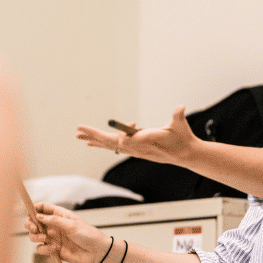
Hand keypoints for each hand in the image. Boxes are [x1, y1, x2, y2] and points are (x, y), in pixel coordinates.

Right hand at [25, 203, 111, 262]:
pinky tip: (52, 249)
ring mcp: (52, 238)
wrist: (97, 252)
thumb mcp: (72, 224)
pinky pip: (41, 249)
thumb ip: (54, 220)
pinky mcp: (53, 250)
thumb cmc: (88, 234)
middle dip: (30, 224)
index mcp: (59, 215)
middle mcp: (53, 226)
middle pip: (34, 222)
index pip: (43, 208)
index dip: (34, 209)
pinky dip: (43, 249)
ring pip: (35, 236)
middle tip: (35, 228)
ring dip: (35, 237)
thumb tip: (38, 216)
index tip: (29, 213)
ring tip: (44, 239)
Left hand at [77, 106, 197, 164]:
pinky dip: (102, 143)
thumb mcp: (181, 125)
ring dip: (94, 139)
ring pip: (110, 145)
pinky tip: (92, 142)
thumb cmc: (183, 138)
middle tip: (78, 130)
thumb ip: (178, 116)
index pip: (126, 140)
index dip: (122, 134)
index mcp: (145, 141)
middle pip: (111, 143)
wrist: (185, 154)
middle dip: (94, 136)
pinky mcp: (135, 151)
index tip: (127, 125)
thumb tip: (180, 108)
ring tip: (79, 136)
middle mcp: (137, 148)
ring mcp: (135, 151)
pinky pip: (114, 147)